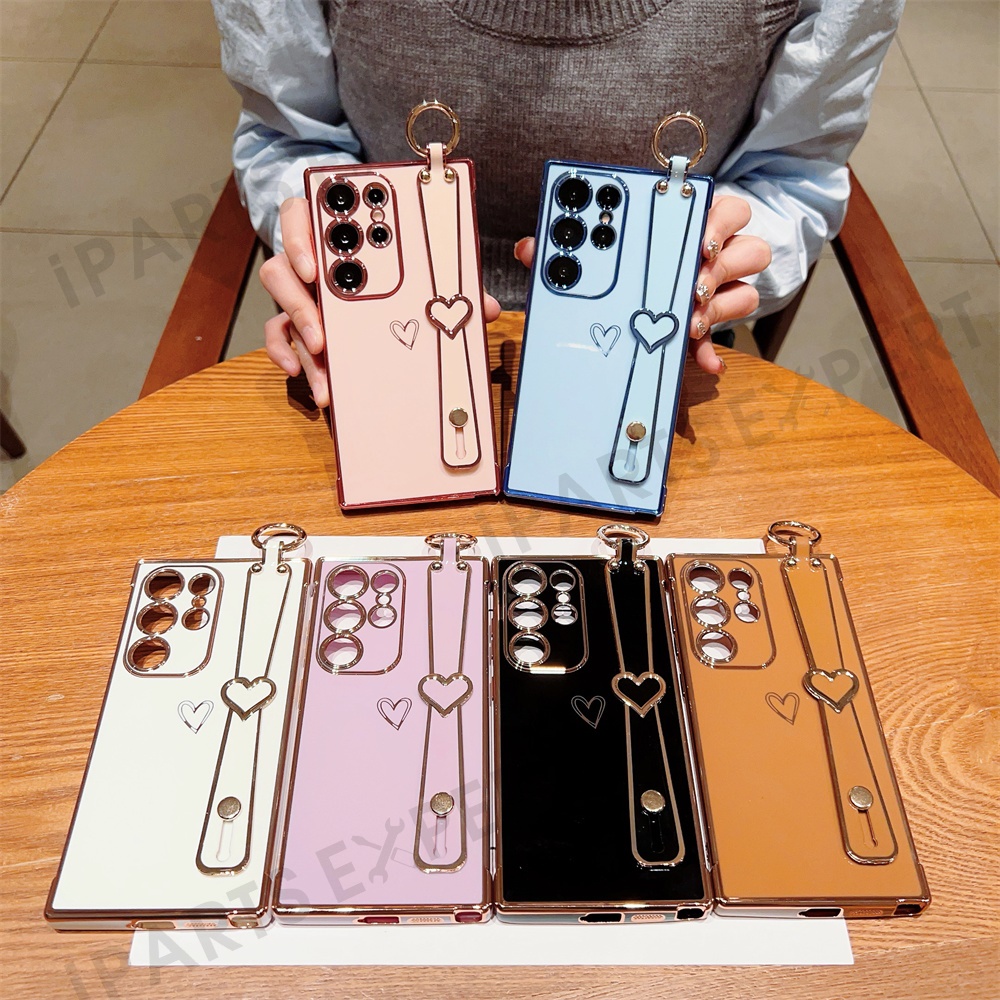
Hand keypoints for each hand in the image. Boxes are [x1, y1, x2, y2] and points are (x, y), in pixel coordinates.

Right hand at [260, 197, 500, 408]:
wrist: (368, 267)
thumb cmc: (396, 262)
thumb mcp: (420, 267)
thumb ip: (448, 284)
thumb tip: (487, 308)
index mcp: (334, 231)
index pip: (301, 215)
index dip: (302, 238)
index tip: (316, 267)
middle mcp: (309, 257)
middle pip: (283, 268)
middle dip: (300, 303)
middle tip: (320, 334)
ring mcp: (300, 289)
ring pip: (281, 305)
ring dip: (298, 332)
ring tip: (320, 358)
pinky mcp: (295, 319)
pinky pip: (276, 333)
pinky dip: (283, 351)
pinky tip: (297, 371)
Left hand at [513, 194, 771, 375]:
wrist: (629, 303)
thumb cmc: (621, 266)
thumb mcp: (592, 257)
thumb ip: (563, 250)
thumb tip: (529, 249)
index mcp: (691, 227)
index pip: (726, 210)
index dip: (720, 224)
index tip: (700, 241)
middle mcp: (714, 256)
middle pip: (750, 249)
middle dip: (723, 268)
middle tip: (693, 287)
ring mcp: (718, 292)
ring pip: (746, 292)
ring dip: (721, 307)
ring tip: (690, 322)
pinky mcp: (709, 327)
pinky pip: (723, 339)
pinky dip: (710, 351)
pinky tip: (700, 361)